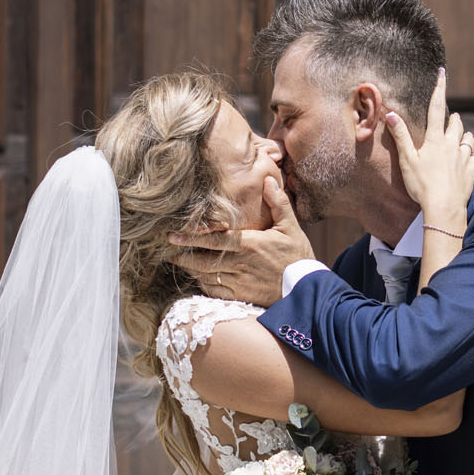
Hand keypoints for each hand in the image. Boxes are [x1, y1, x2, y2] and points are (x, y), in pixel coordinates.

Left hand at [168, 174, 313, 306]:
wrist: (306, 288)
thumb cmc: (298, 256)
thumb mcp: (291, 226)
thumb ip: (278, 202)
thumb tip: (268, 179)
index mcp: (249, 244)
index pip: (214, 239)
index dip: (191, 237)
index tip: (173, 235)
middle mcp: (240, 263)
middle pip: (203, 259)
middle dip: (183, 254)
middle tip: (167, 249)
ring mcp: (238, 281)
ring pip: (206, 275)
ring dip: (190, 269)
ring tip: (177, 261)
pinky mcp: (240, 295)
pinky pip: (214, 291)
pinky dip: (202, 284)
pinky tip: (196, 278)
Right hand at [384, 70, 473, 225]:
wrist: (444, 208)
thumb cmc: (422, 185)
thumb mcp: (407, 160)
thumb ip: (401, 136)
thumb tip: (391, 113)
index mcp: (435, 140)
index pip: (437, 108)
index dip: (439, 88)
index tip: (443, 73)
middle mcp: (452, 144)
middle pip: (455, 122)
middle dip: (452, 117)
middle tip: (448, 118)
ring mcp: (464, 157)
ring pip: (468, 137)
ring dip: (463, 134)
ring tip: (459, 136)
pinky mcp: (473, 170)